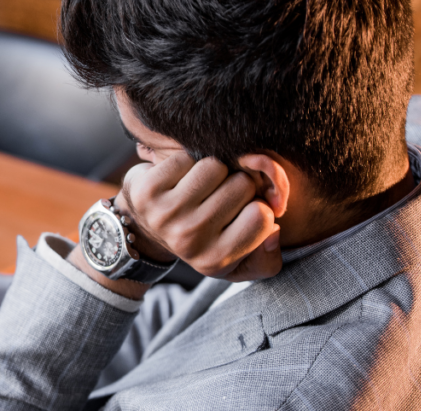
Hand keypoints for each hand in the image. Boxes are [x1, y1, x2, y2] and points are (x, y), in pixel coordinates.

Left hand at [116, 152, 281, 281]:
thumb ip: (268, 258)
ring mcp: (166, 214)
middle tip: (220, 197)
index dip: (258, 207)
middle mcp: (190, 239)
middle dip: (237, 185)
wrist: (146, 228)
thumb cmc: (202, 240)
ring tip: (202, 188)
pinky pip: (187, 158)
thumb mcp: (239, 263)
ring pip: (216, 166)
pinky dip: (188, 163)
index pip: (263, 216)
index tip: (243, 212)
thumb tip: (274, 232)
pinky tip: (180, 180)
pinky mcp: (147, 190)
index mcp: (216, 260)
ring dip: (214, 171)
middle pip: (242, 185)